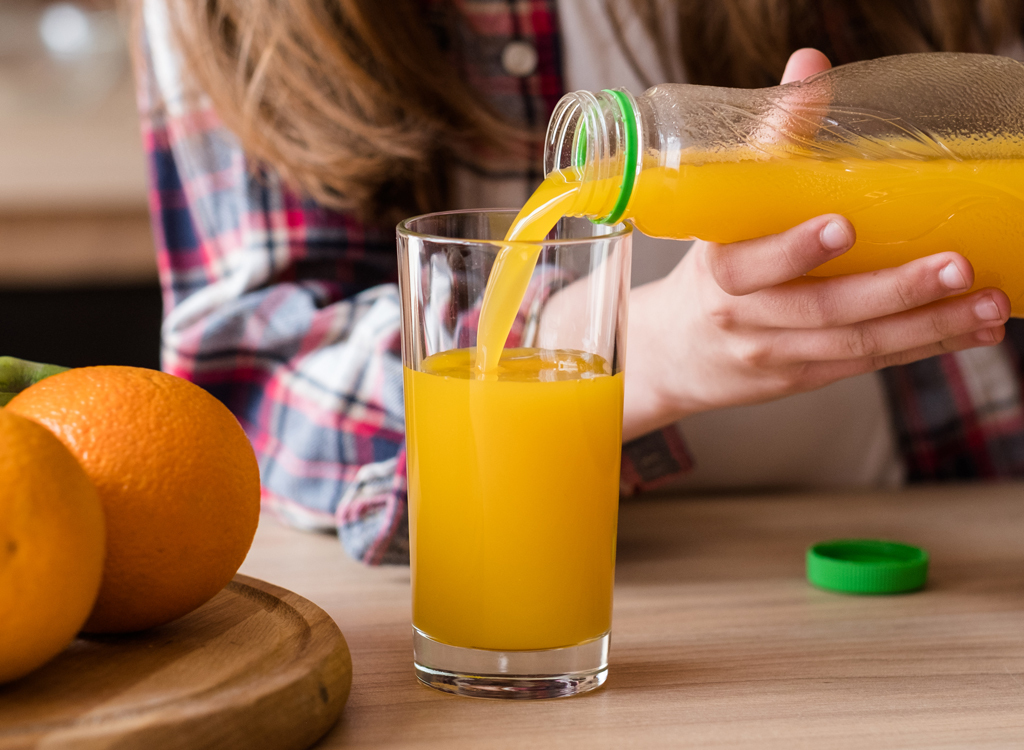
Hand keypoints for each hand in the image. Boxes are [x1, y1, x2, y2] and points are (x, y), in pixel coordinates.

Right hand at [621, 49, 1011, 440]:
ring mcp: (774, 353)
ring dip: (926, 324)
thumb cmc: (706, 273)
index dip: (795, 248)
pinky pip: (867, 364)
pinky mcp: (802, 376)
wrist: (671, 355)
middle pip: (821, 310)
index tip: (844, 225)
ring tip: (987, 304)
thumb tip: (811, 66)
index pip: (751, 263)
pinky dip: (922, 346)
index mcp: (719, 270)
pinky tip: (971, 330)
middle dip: (893, 290)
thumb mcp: (720, 210)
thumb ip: (770, 141)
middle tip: (955, 265)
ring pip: (855, 344)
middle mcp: (744, 318)